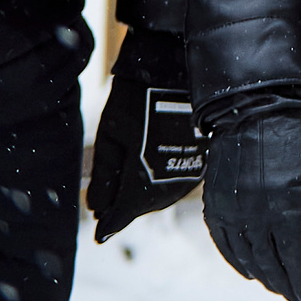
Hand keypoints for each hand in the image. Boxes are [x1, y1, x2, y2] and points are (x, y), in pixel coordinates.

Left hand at [87, 29, 202, 239]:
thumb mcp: (112, 138)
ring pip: (162, 196)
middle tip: (111, 198)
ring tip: (131, 176)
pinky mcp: (203, 158)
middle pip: (143, 207)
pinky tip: (153, 166)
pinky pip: (178, 181)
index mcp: (143, 183)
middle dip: (126, 204)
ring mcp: (191, 171)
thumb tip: (97, 210)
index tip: (99, 233)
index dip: (109, 224)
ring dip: (145, 193)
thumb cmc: (138, 99)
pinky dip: (162, 180)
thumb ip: (105, 179)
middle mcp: (171, 184)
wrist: (178, 67)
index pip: (122, 215)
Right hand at [202, 103, 300, 300]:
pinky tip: (248, 268)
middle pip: (270, 264)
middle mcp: (254, 217)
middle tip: (296, 296)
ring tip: (277, 285)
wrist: (256, 105)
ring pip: (247, 258)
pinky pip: (224, 244)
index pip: (295, 260)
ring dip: (263, 276)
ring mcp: (230, 212)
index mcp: (285, 210)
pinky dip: (237, 261)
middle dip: (285, 284)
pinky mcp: (214, 204)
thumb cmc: (298, 135)